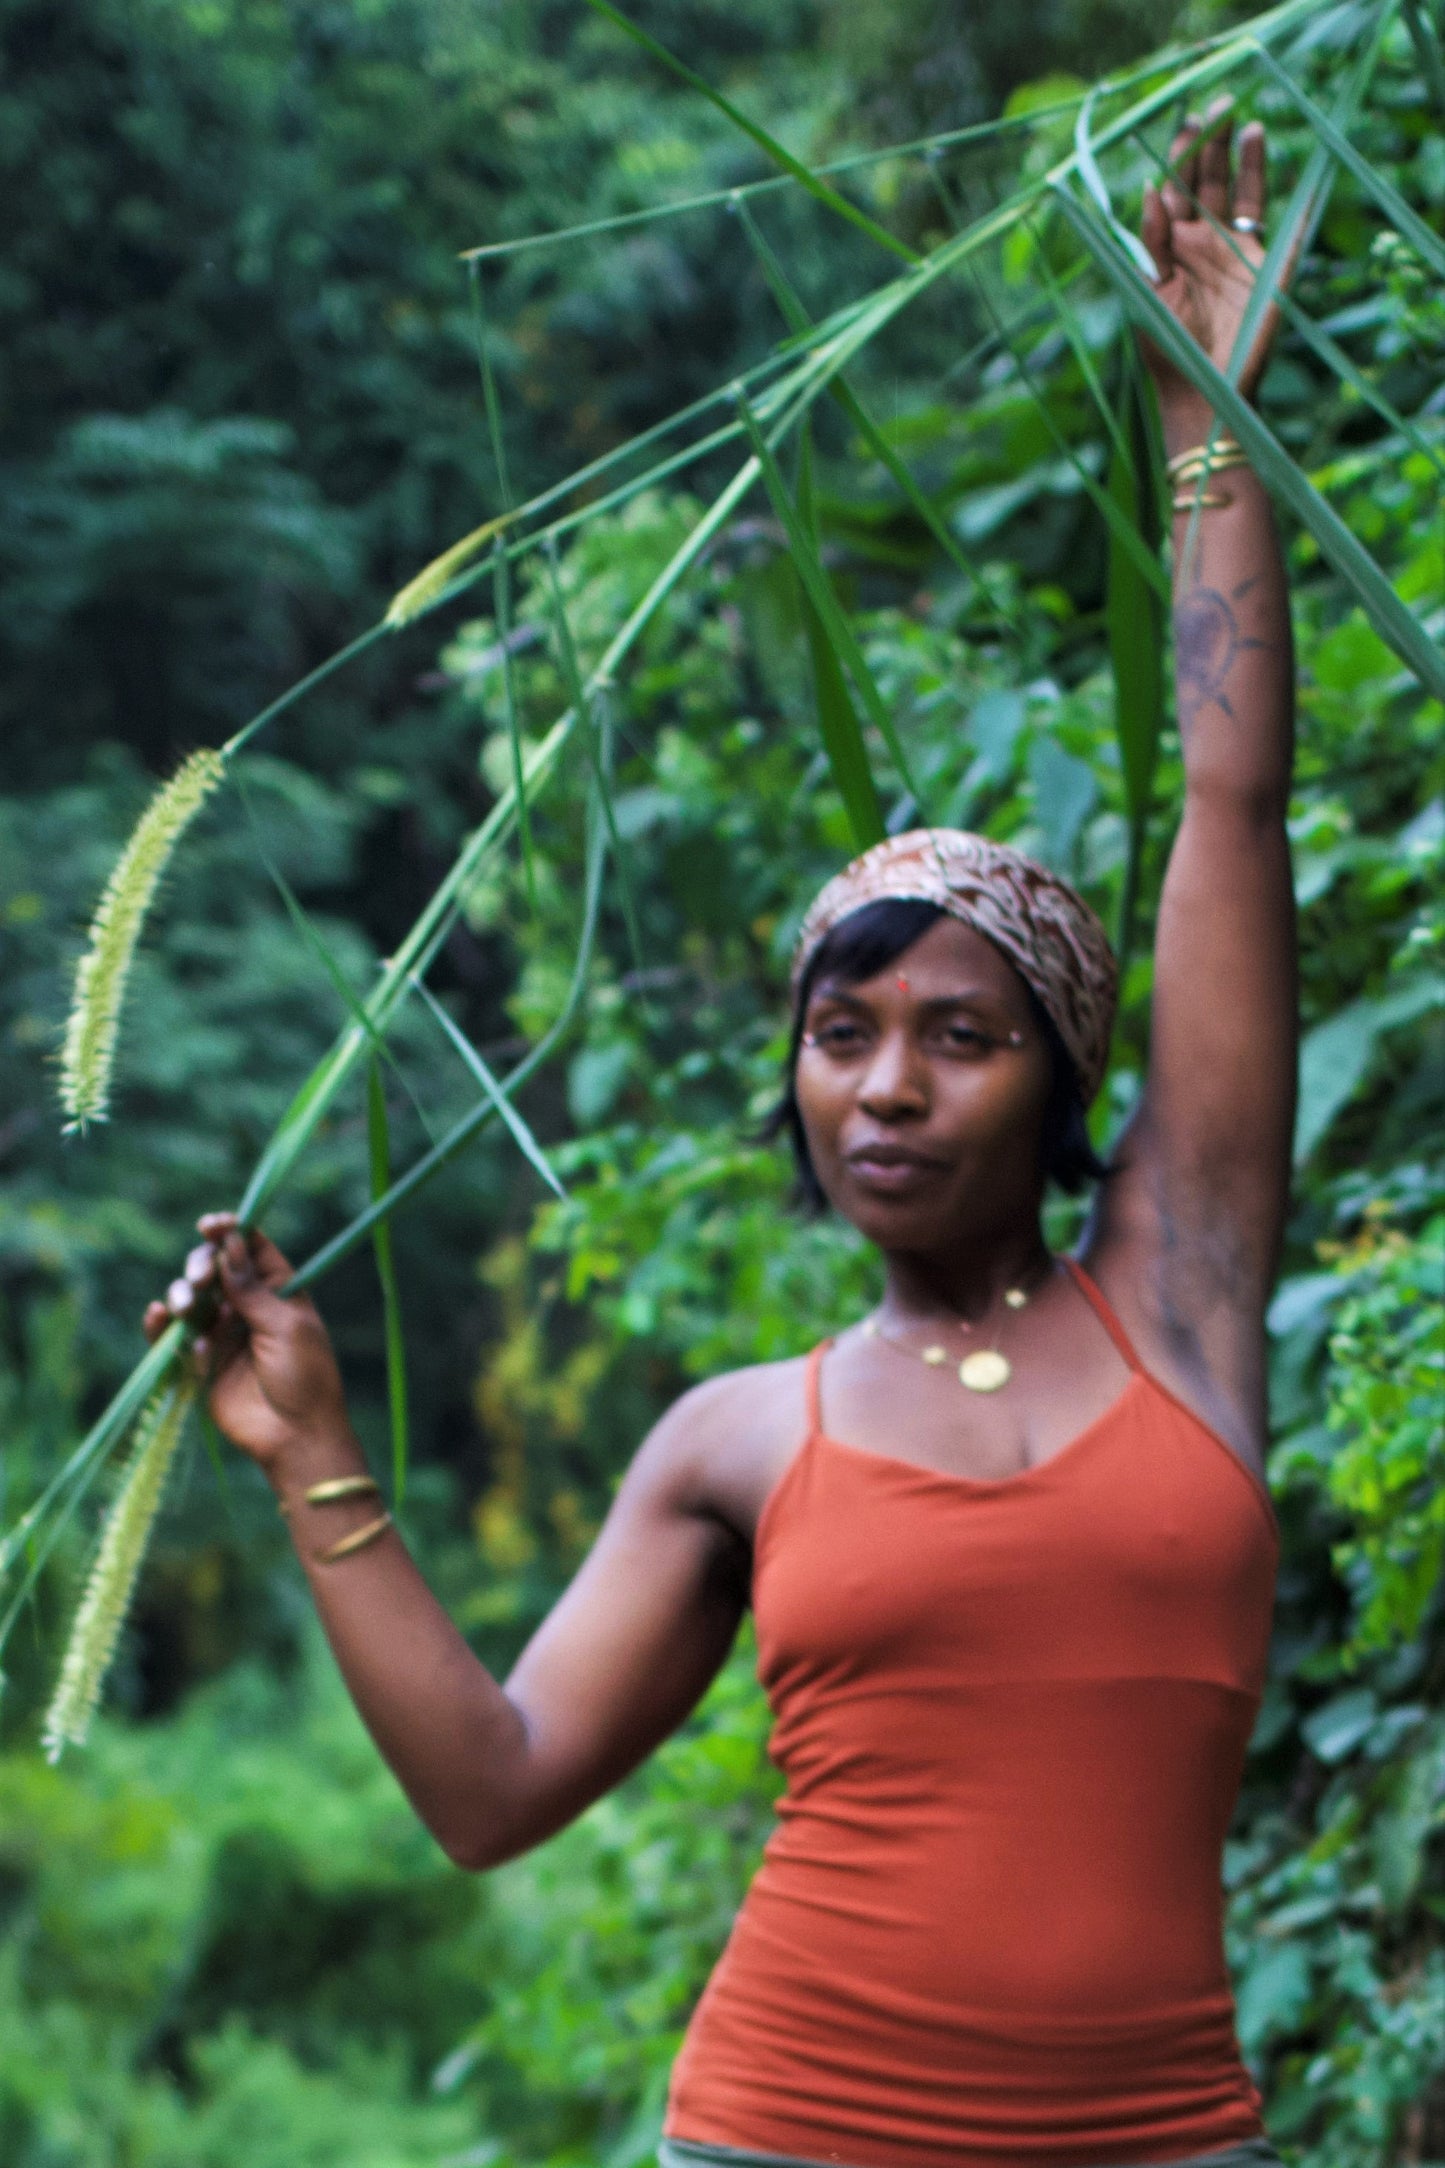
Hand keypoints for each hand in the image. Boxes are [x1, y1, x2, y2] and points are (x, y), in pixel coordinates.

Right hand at [144, 1215, 352, 1478]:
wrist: (295, 1436)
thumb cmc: (304, 1377)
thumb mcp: (285, 1326)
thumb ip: (251, 1288)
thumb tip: (229, 1243)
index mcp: (279, 1291)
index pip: (251, 1248)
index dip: (230, 1231)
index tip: (209, 1225)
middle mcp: (248, 1306)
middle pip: (215, 1268)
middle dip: (202, 1265)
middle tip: (202, 1279)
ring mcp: (223, 1333)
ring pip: (191, 1299)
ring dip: (183, 1295)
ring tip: (185, 1308)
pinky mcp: (201, 1362)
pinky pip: (174, 1338)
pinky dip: (163, 1327)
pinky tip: (159, 1319)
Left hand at [1140, 99, 1283, 417]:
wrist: (1203, 391)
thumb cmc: (1167, 348)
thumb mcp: (1150, 291)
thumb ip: (1151, 241)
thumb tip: (1150, 189)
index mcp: (1172, 246)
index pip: (1176, 188)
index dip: (1180, 154)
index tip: (1185, 120)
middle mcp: (1205, 242)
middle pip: (1209, 181)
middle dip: (1213, 144)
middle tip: (1218, 106)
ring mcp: (1238, 251)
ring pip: (1244, 194)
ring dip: (1245, 160)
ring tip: (1247, 125)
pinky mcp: (1266, 267)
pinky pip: (1279, 225)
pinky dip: (1287, 199)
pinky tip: (1288, 170)